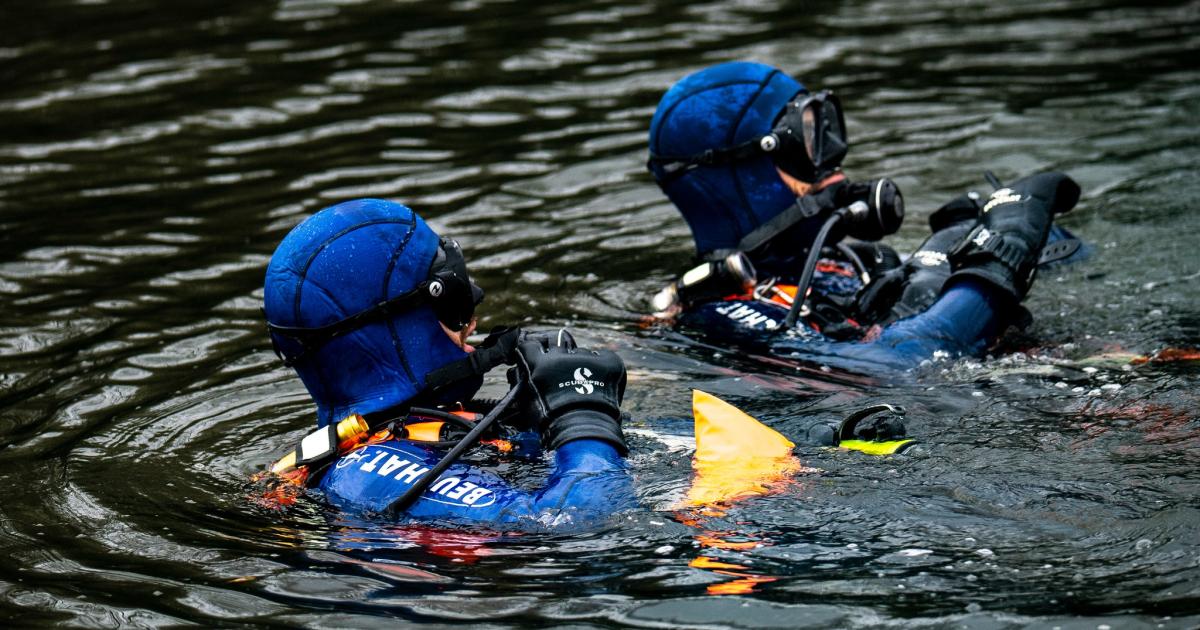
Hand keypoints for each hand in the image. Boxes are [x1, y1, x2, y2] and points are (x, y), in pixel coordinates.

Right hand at [510, 329, 627, 453]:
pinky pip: (604, 357)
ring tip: (584, 386)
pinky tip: (600, 383)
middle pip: (558, 343)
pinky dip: (602, 367)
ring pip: (581, 352)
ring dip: (581, 364)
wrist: (583, 431)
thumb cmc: (551, 423)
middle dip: (559, 356)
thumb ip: (523, 382)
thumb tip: (520, 372)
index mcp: (538, 364)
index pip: (530, 344)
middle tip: (563, 372)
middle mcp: (561, 356)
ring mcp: (586, 358)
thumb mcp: (527, 402)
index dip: (535, 350)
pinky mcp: (608, 363)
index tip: (539, 356)